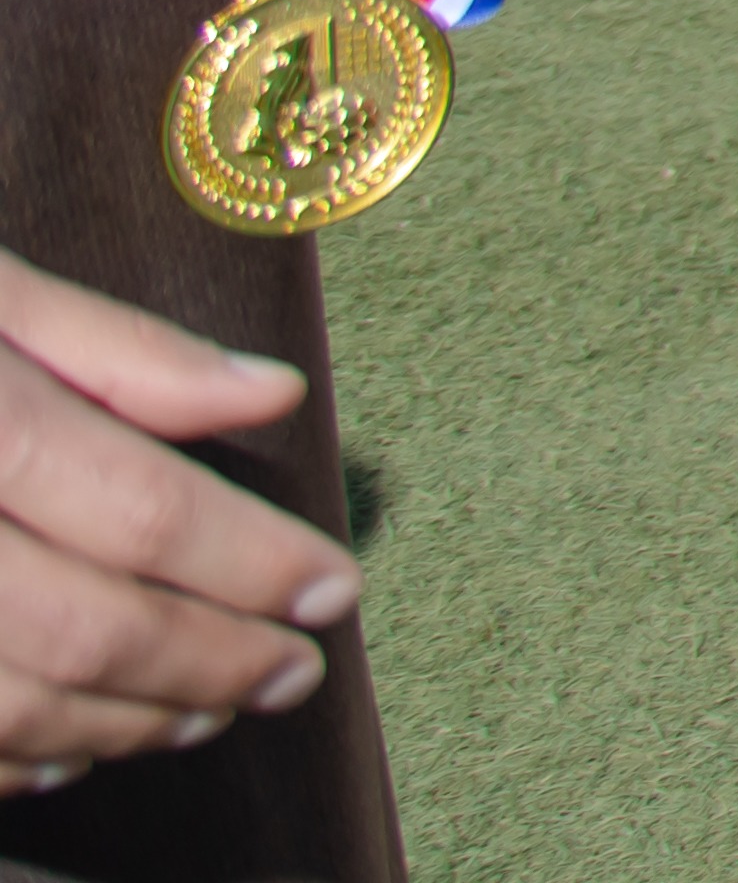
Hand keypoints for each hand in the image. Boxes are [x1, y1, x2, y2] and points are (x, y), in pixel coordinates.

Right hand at [0, 243, 352, 775]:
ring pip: (8, 706)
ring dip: (121, 725)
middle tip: (293, 673)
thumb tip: (267, 400)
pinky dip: (10, 760)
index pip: (140, 515)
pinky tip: (68, 753)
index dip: (251, 564)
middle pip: (84, 629)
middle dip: (206, 663)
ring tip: (204, 713)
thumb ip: (120, 350)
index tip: (333, 591)